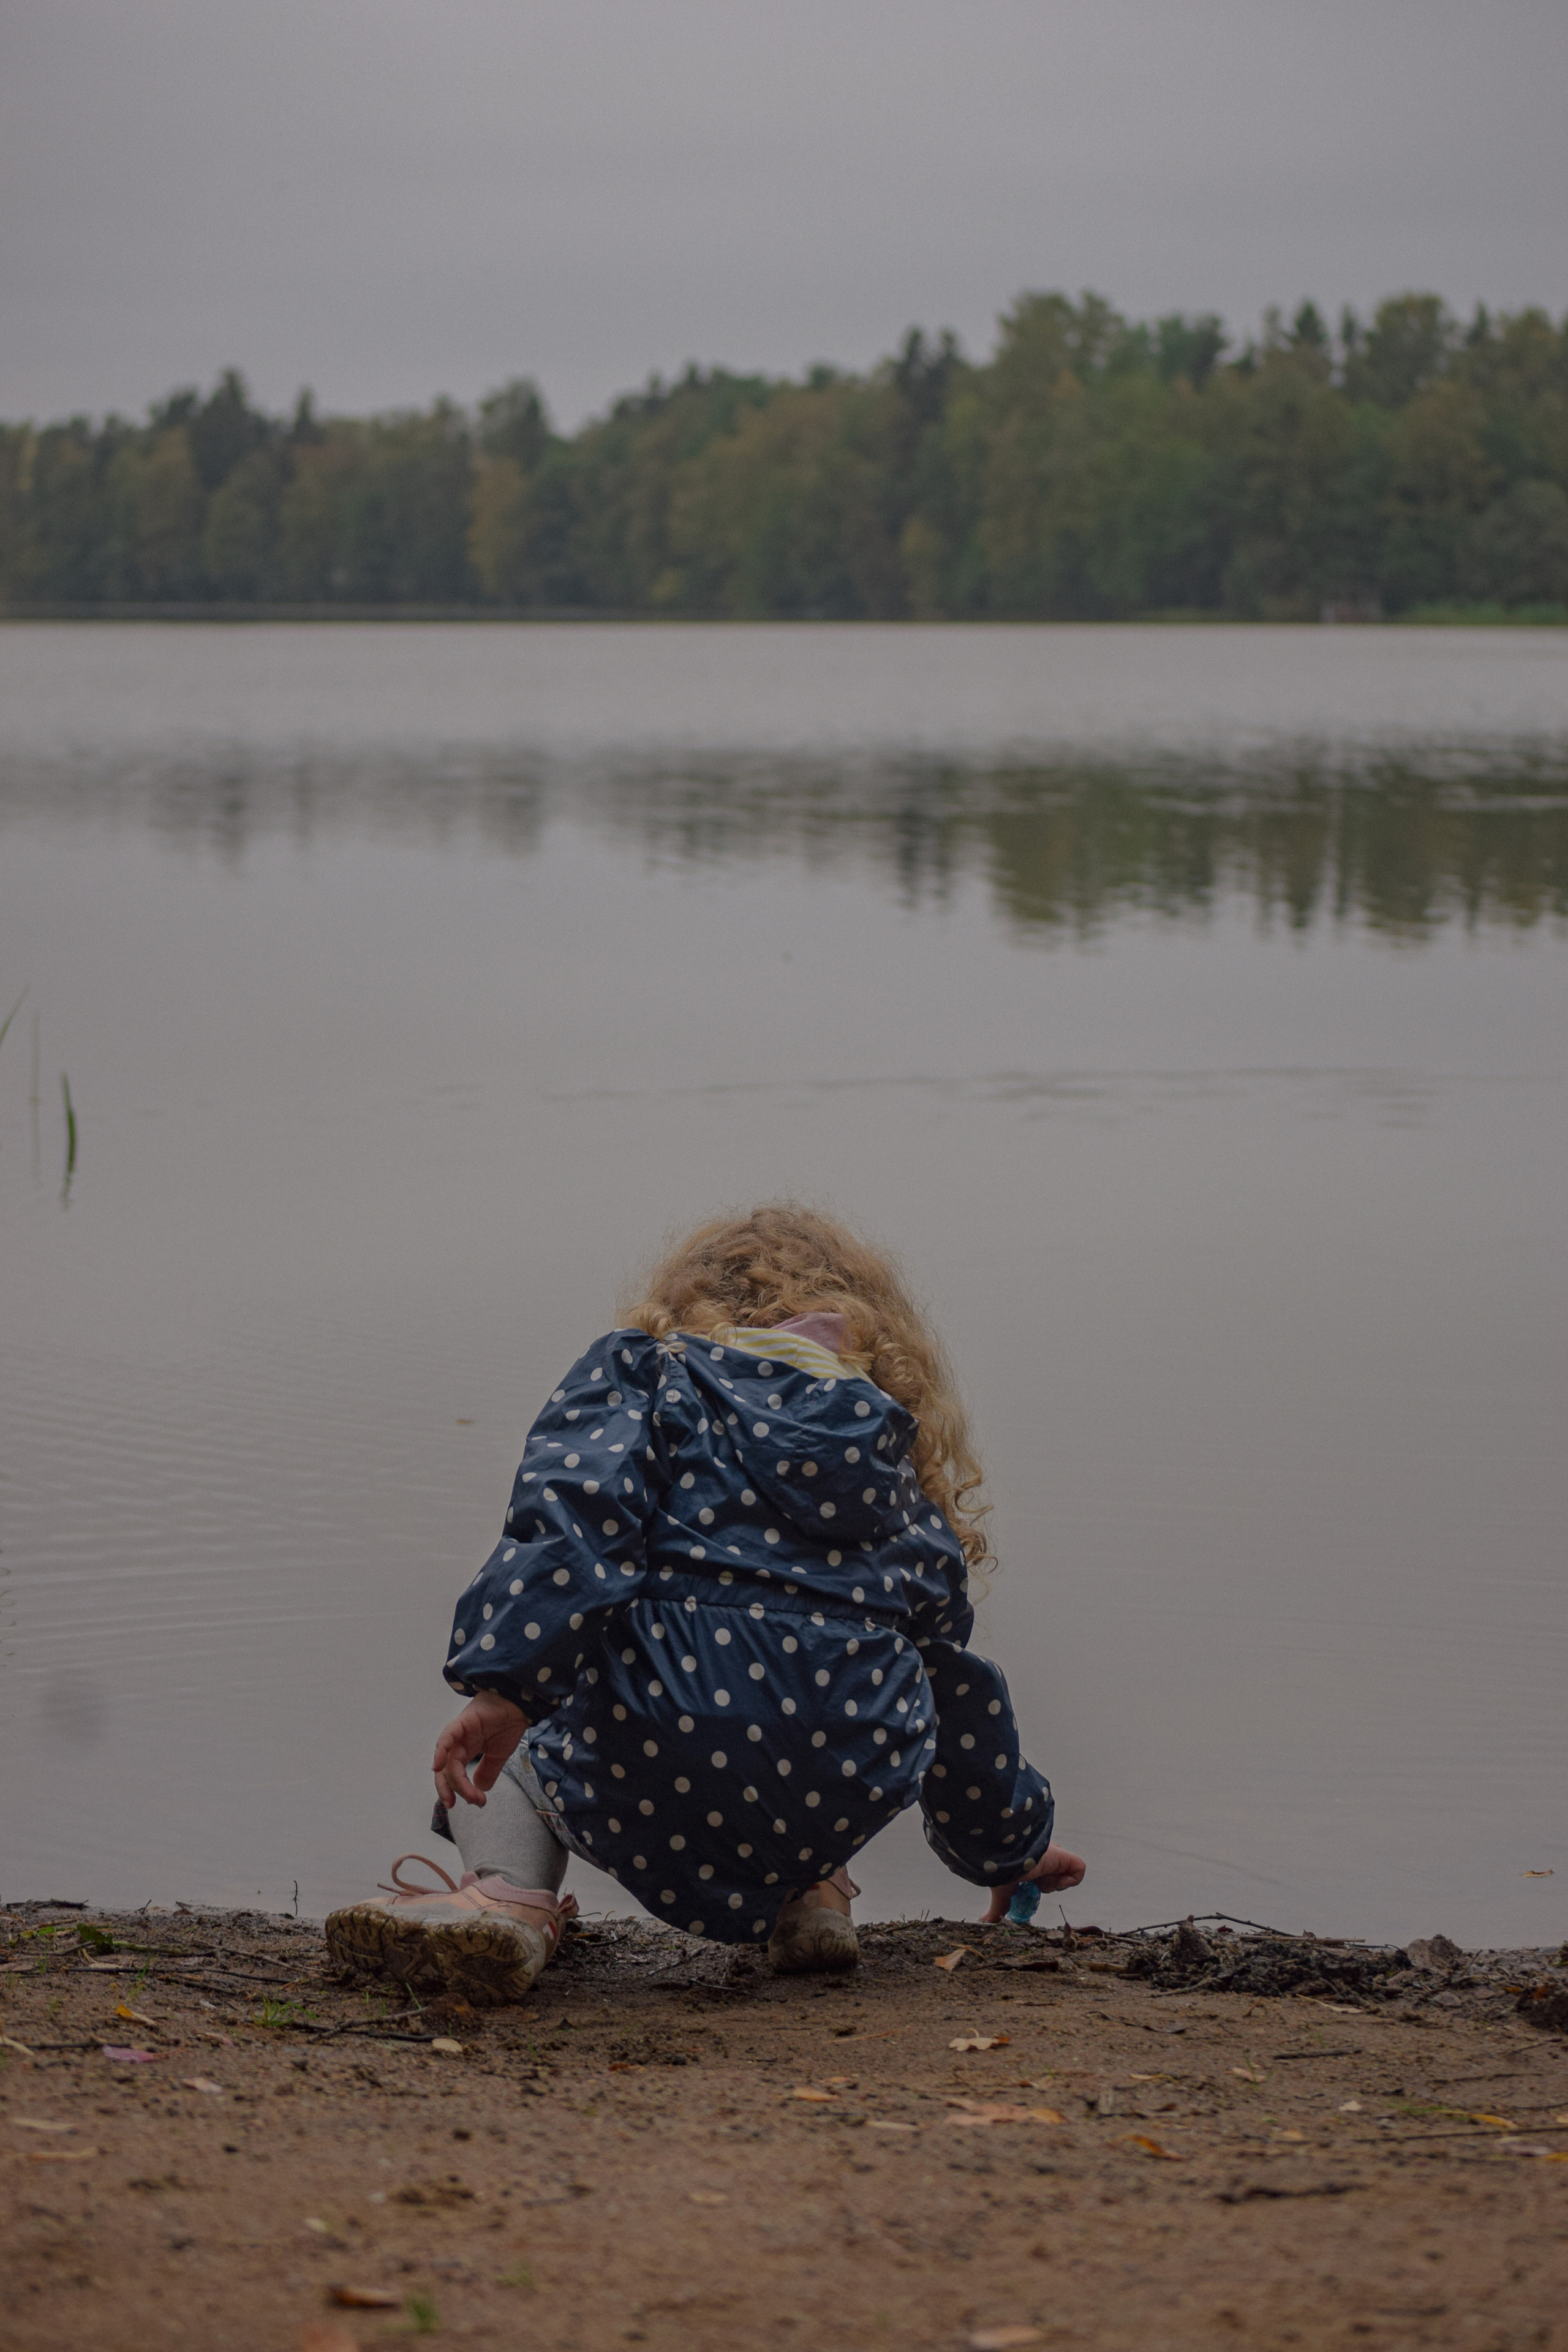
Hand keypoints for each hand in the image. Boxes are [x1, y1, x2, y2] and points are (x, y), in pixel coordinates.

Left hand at [432, 1691, 528, 1807]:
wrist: (519, 1704)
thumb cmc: (509, 1723)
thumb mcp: (499, 1755)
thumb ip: (488, 1771)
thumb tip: (479, 1789)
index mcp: (465, 1750)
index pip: (453, 1774)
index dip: (460, 1790)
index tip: (476, 1802)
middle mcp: (458, 1743)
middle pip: (446, 1771)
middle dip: (454, 1790)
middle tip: (472, 1802)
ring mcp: (458, 1733)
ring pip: (448, 1762)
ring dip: (456, 1781)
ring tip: (470, 1796)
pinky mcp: (461, 1723)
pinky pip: (446, 1738)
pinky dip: (440, 1751)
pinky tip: (438, 1766)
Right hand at [980, 1841, 1086, 1924]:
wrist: (1008, 1853)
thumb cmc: (1002, 1868)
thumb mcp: (1001, 1890)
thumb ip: (998, 1908)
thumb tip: (984, 1921)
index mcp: (1032, 1863)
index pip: (1041, 1879)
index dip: (1037, 1888)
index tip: (1025, 1889)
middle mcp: (1045, 1858)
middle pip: (1053, 1877)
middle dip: (1045, 1886)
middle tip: (1033, 1885)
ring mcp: (1057, 1856)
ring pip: (1063, 1876)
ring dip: (1053, 1884)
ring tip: (1040, 1879)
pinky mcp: (1067, 1857)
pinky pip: (1077, 1871)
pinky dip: (1068, 1881)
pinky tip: (1052, 1878)